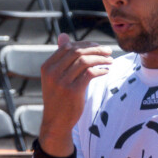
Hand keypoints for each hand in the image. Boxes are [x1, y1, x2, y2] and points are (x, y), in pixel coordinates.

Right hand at [39, 33, 113, 155]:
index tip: (98, 46)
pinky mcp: (72, 91)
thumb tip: (63, 35)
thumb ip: (61, 57)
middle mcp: (52, 72)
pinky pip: (90, 74)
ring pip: (84, 61)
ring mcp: (62, 82)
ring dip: (101, 59)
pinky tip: (106, 71)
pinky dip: (100, 70)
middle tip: (108, 51)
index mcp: (47, 66)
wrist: (56, 122)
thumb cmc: (58, 97)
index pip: (67, 47)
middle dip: (95, 49)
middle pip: (77, 52)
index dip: (85, 44)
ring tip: (110, 61)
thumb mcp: (55, 76)